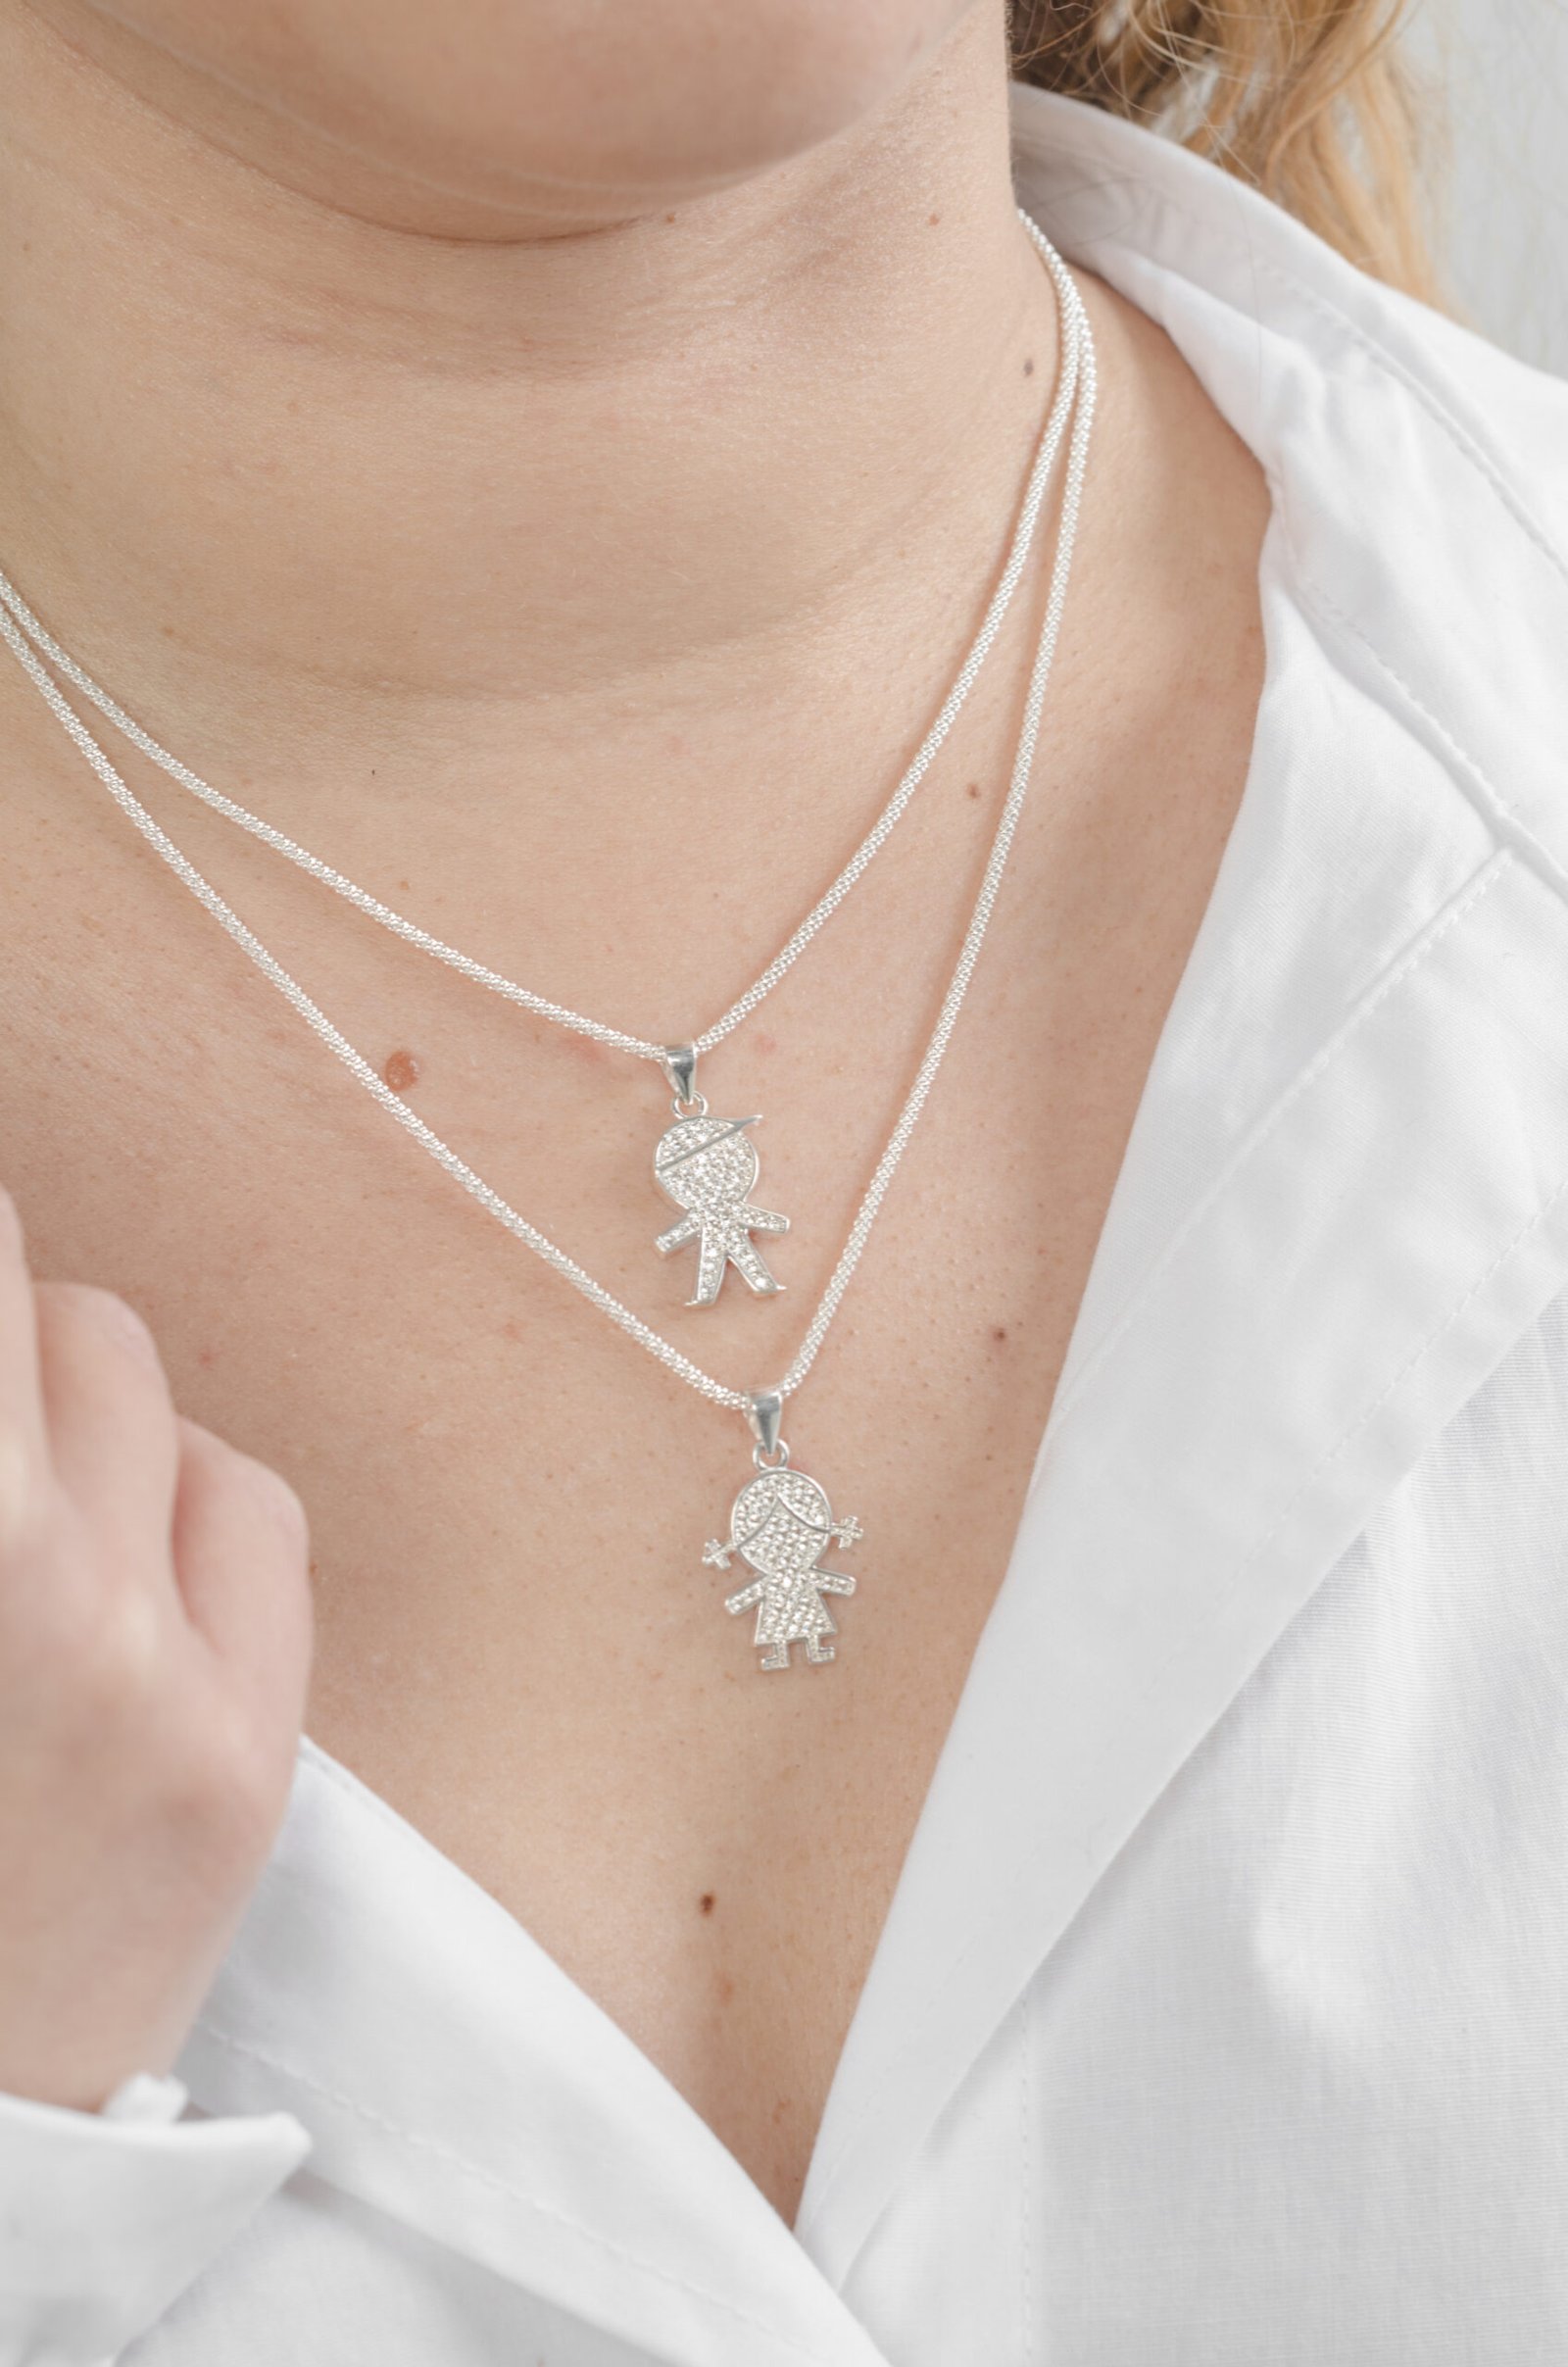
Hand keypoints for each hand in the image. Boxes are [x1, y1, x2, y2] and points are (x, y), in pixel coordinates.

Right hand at [0, 1189, 312, 2111]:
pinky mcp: (254, 1756)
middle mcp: (37, 1601)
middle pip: (39, 1305)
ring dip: (62, 1395)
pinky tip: (118, 1546)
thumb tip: (10, 1340)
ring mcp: (157, 1680)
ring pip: (139, 1383)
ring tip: (16, 1479)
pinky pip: (252, 1506)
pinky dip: (179, 1490)